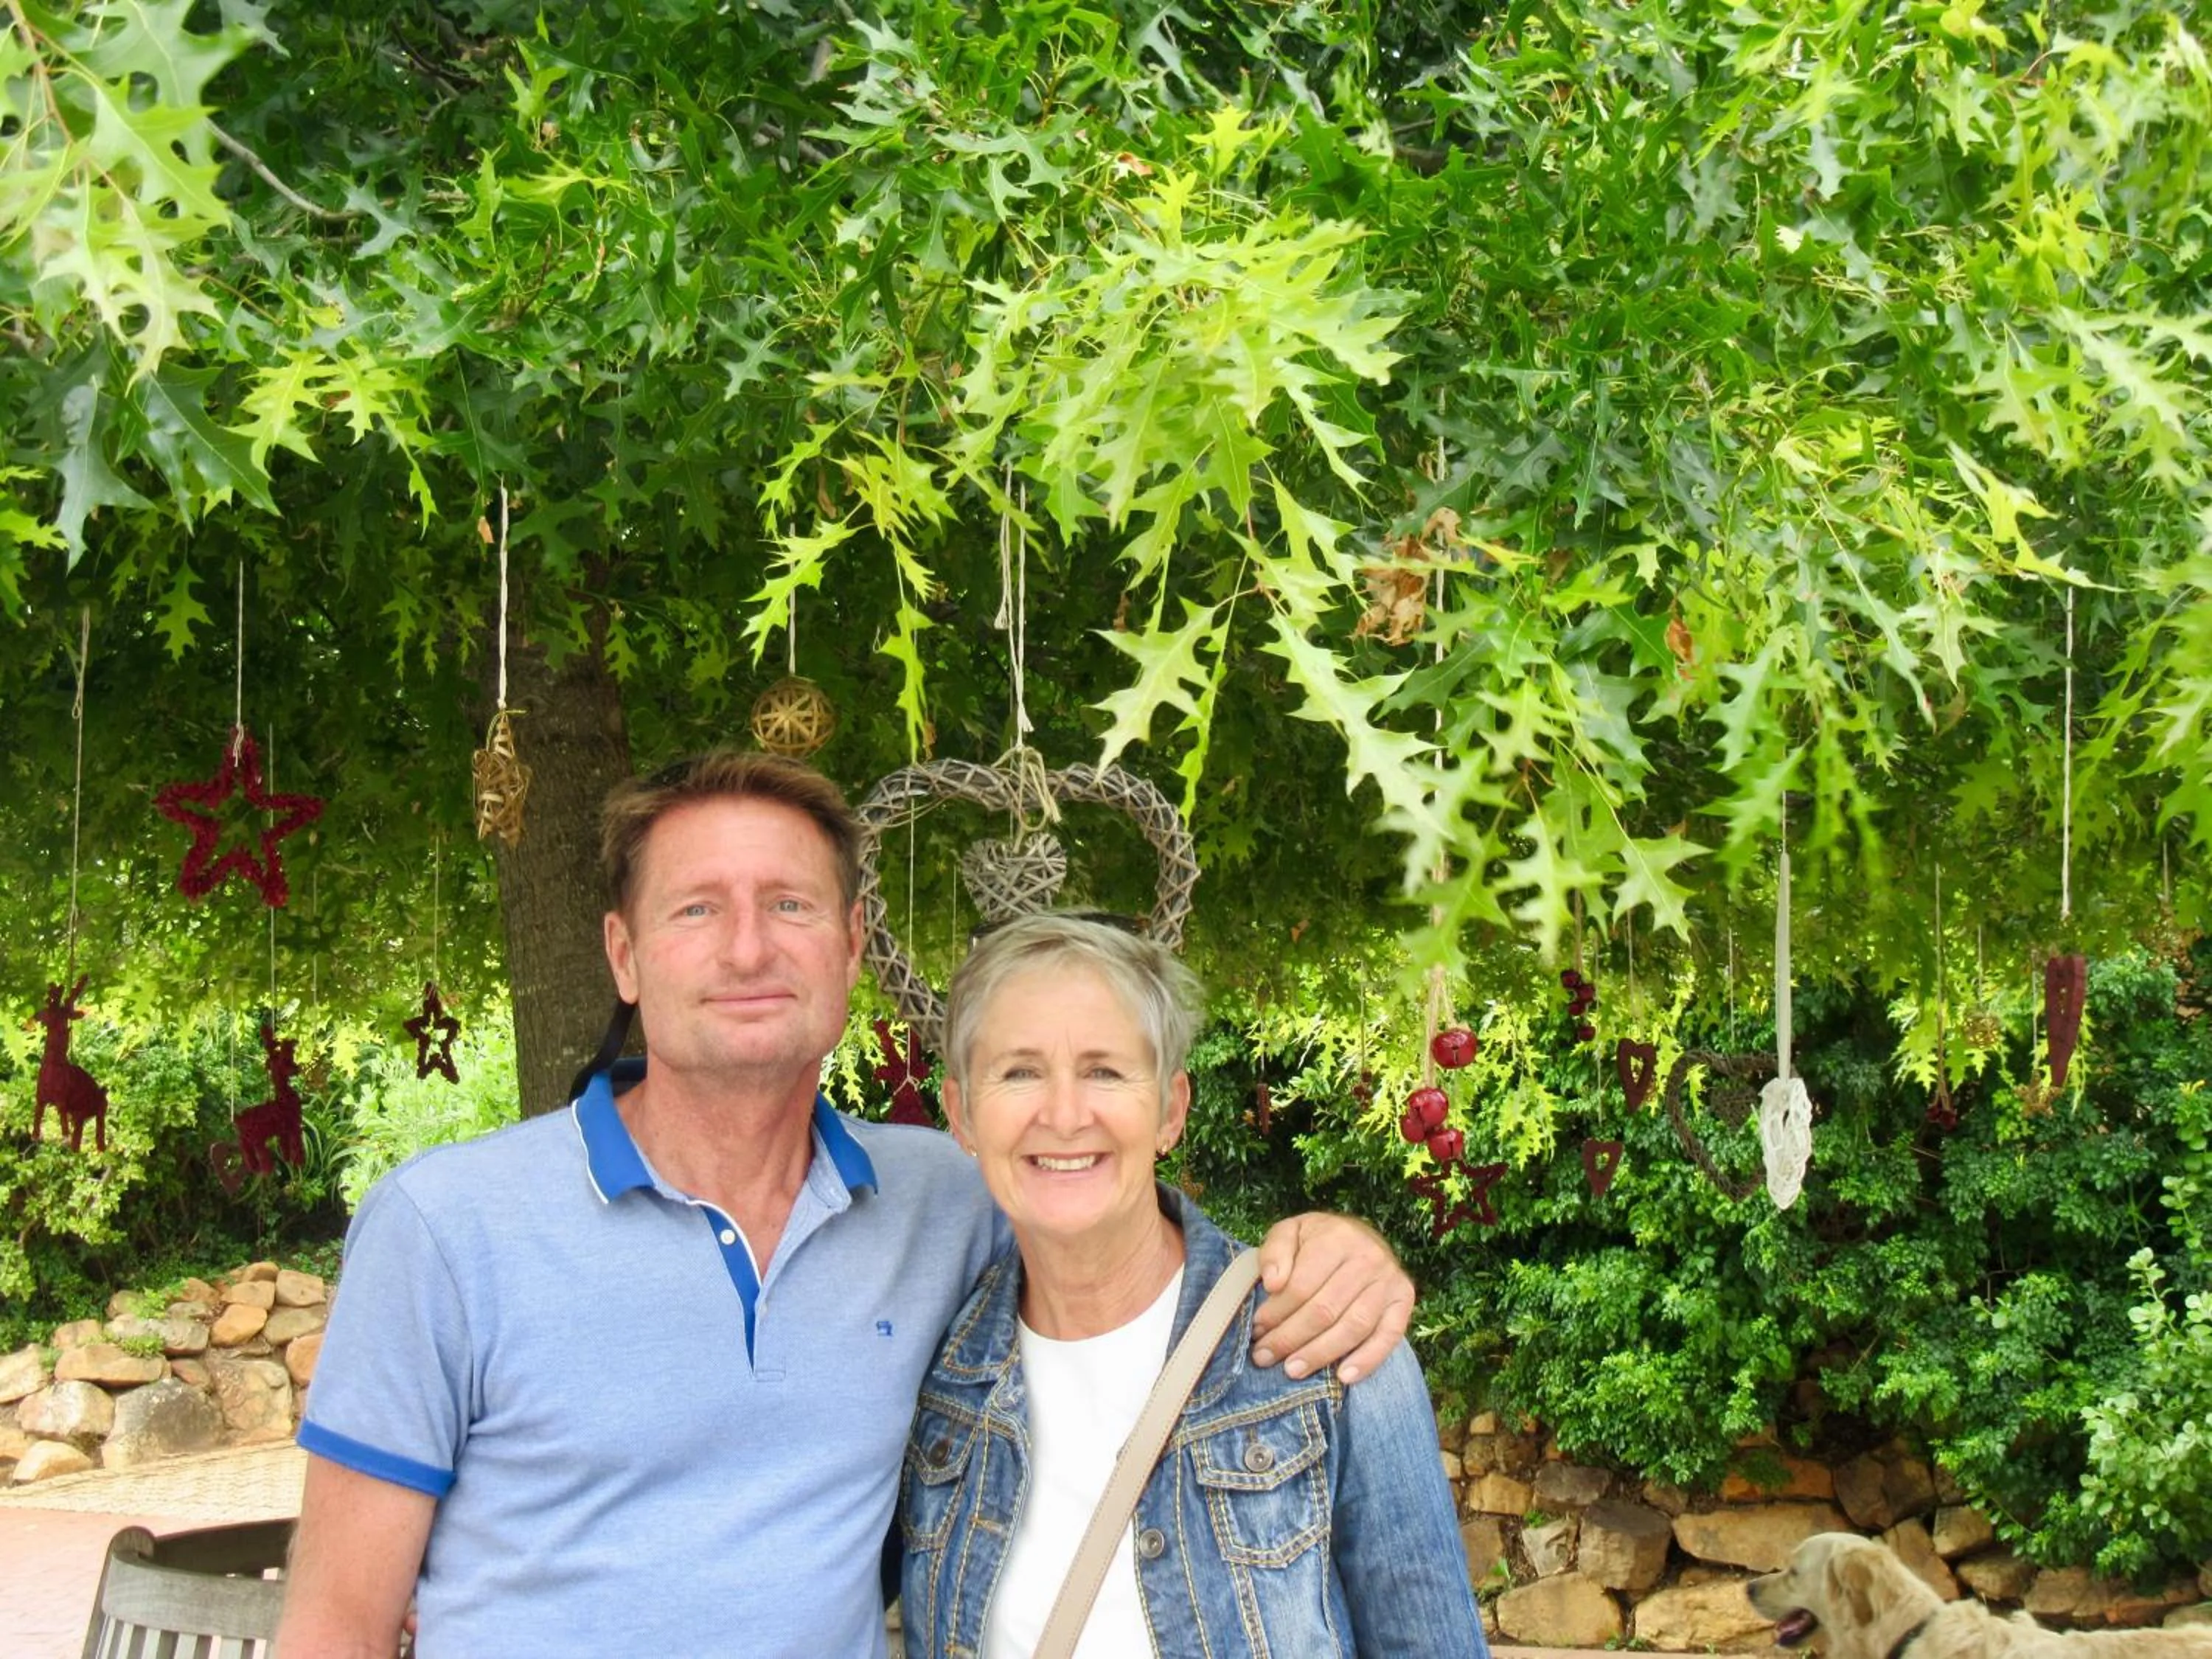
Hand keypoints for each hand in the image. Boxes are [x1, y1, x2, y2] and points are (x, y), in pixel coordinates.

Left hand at [1249, 1212, 1412, 1384]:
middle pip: (1325, 1310)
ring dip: (1321, 1354)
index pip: (1302, 1285)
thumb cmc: (1318, 1240)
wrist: (1360, 1236)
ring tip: (1293, 1370)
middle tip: (1265, 1356)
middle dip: (1291, 1338)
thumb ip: (1275, 1251)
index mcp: (1336, 1238)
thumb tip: (1272, 1283)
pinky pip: (1388, 1336)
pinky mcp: (1404, 1300)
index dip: (1277, 1312)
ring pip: (1353, 1327)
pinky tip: (1343, 1377)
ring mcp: (1390, 1280)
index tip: (1258, 1329)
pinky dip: (1367, 1360)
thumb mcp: (1291, 1232)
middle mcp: (1368, 1258)